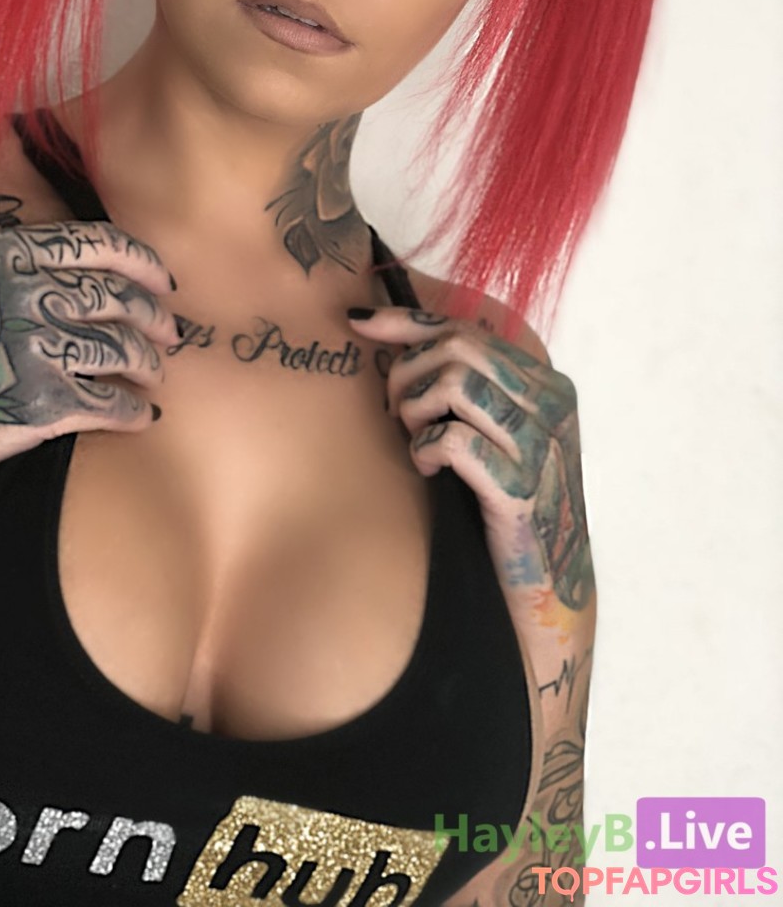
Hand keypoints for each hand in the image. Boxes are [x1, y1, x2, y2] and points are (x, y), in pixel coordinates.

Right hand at [0, 222, 179, 486]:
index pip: (101, 244)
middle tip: (169, 335)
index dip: (143, 264)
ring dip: (149, 366)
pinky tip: (142, 416)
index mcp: (10, 256)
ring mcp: (36, 348)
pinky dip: (135, 411)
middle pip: (119, 298)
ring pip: (124, 350)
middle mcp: (27, 294)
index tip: (163, 283)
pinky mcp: (42, 405)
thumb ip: (22, 267)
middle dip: (154, 318)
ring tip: (154, 376)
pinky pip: (112, 404)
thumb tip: (94, 270)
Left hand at [347, 307, 593, 613]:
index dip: (406, 323)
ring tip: (413, 440)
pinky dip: (426, 448)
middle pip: (457, 348)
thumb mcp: (492, 434)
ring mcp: (540, 447)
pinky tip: (426, 468)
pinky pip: (455, 440)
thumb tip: (388, 331)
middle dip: (406, 372)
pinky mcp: (520, 490)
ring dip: (415, 409)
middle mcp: (551, 406)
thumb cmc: (503, 504)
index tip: (359, 325)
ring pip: (454, 383)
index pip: (467, 329)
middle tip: (393, 413)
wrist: (541, 587)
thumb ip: (463, 387)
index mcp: (547, 385)